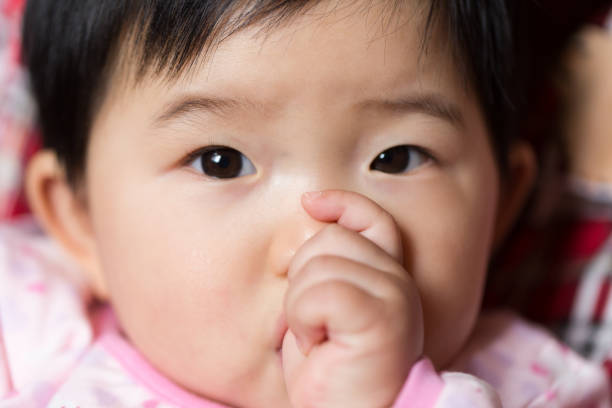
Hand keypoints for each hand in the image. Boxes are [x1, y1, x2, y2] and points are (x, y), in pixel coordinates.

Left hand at [282, 190, 422, 407]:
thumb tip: (310, 210)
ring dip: (299, 306)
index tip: (310, 202)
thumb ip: (329, 262)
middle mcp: (397, 280)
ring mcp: (393, 296)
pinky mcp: (379, 316)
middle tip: (315, 322)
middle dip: (302, 278)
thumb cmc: (331, 364)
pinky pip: (318, 293)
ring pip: (318, 264)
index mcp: (387, 274)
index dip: (341, 203)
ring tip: (317, 336)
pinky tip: (317, 343)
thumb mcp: (326, 303)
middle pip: (330, 238)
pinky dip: (302, 320)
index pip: (372, 217)